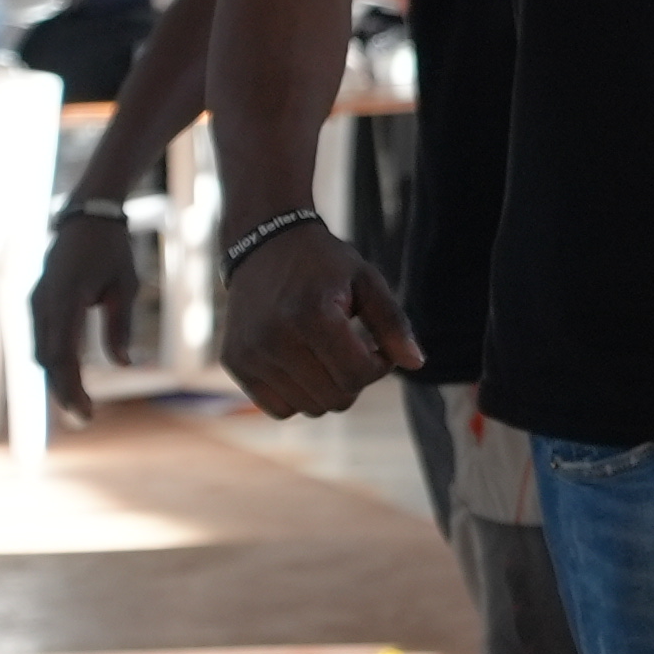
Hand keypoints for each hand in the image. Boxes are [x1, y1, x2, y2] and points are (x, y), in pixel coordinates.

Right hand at [29, 213, 140, 424]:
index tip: (85, 412)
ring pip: (40, 352)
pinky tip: (70, 379)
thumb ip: (121, 325)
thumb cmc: (112, 250)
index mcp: (65, 296)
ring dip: (57, 379)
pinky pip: (41, 340)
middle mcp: (42, 302)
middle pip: (46, 359)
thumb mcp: (126, 285)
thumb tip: (125, 365)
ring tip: (80, 405)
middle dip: (63, 390)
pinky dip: (54, 362)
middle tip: (86, 418)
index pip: (61, 354)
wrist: (86, 218)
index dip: (70, 387)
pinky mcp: (36, 303)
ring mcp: (35, 302)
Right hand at [218, 224, 422, 418]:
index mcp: (312, 314)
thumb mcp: (367, 281)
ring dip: (328, 389)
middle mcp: (275, 338)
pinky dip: (299, 396)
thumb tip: (417, 364)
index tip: (376, 344)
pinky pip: (280, 408)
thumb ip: (393, 323)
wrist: (264, 245)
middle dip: (355, 379)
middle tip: (353, 349)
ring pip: (309, 408)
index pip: (358, 375)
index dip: (379, 366)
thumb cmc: (324, 265)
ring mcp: (251, 353)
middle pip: (336, 399)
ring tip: (328, 354)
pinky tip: (304, 364)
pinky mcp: (235, 362)